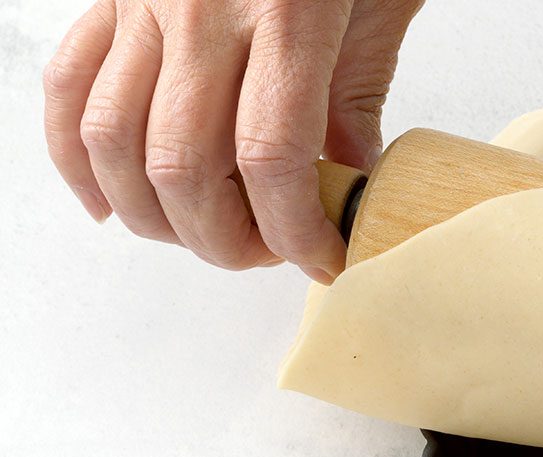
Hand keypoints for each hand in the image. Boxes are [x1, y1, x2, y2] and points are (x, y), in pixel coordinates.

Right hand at [43, 0, 423, 281]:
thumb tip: (346, 181)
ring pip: (115, 143)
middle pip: (183, 167)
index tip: (321, 256)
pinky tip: (113, 205)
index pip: (270, 159)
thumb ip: (359, 92)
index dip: (292, 230)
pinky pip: (71, 90)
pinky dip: (78, 160)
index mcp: (286, 14)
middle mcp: (201, 12)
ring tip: (207, 236)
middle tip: (266, 254)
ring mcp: (144, 5)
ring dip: (156, 216)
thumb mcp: (383, 3)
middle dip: (224, 239)